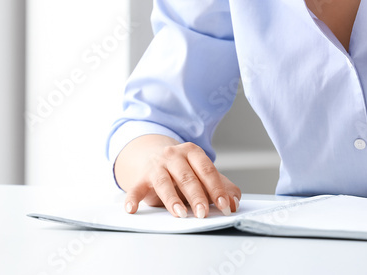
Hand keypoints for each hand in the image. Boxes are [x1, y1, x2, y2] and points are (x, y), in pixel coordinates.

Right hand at [115, 135, 240, 217]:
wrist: (153, 156)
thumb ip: (221, 186)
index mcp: (192, 152)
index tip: (225, 206)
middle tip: (203, 214)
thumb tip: (234, 202)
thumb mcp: (202, 174)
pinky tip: (131, 209)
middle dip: (197, 196)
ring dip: (172, 199)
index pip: (207, 170)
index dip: (216, 188)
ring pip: (164, 182)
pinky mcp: (141, 178)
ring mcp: (156, 165)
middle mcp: (173, 155)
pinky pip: (135, 188)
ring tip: (180, 214)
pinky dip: (132, 198)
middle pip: (186, 176)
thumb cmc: (184, 170)